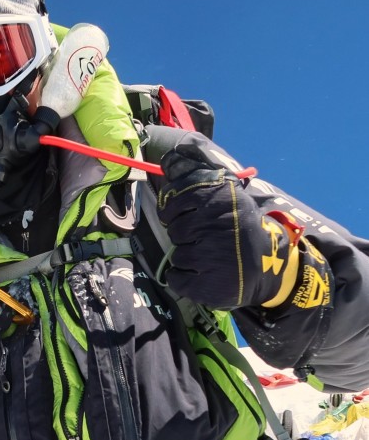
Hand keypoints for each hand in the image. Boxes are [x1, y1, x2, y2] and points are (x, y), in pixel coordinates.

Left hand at [156, 135, 297, 309]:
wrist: (270, 266)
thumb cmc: (240, 229)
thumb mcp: (227, 196)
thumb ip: (198, 177)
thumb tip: (170, 156)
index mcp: (220, 199)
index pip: (174, 201)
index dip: (176, 211)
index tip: (188, 216)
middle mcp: (216, 224)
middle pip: (174, 229)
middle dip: (186, 236)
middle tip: (208, 240)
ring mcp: (212, 257)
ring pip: (176, 254)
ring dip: (188, 257)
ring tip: (212, 257)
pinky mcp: (208, 284)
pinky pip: (175, 278)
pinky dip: (183, 278)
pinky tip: (203, 274)